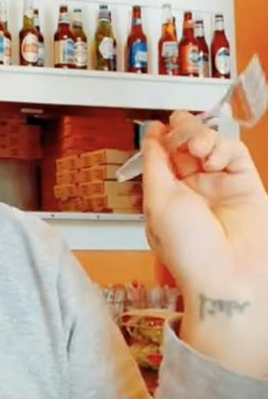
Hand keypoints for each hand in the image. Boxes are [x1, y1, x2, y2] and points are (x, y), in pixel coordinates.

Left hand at [141, 111, 267, 375]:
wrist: (227, 275)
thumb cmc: (188, 249)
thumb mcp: (158, 203)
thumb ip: (156, 167)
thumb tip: (151, 139)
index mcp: (165, 196)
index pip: (162, 158)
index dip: (160, 139)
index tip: (158, 125)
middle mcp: (193, 190)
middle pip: (186, 147)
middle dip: (182, 131)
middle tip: (180, 124)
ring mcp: (220, 186)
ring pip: (211, 146)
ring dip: (202, 137)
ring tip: (198, 148)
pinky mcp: (246, 185)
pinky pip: (235, 155)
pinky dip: (224, 149)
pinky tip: (214, 160)